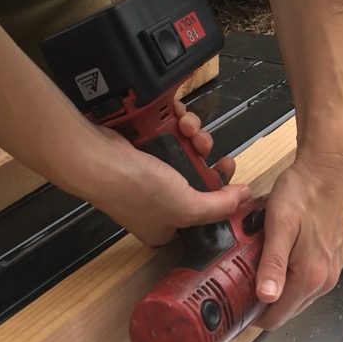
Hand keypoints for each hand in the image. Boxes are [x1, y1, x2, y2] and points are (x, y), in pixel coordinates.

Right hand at [92, 102, 250, 246]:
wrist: (98, 157)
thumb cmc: (135, 189)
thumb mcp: (186, 207)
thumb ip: (219, 206)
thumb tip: (243, 197)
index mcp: (168, 225)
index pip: (205, 209)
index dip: (221, 189)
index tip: (226, 170)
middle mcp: (161, 200)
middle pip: (200, 173)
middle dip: (206, 153)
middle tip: (203, 144)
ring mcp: (152, 171)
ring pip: (189, 148)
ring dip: (193, 133)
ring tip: (187, 127)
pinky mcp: (146, 146)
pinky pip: (173, 132)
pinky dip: (178, 121)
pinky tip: (177, 116)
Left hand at [252, 148, 342, 330]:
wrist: (329, 167)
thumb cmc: (303, 191)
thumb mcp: (281, 224)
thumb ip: (274, 263)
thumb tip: (266, 298)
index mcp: (311, 275)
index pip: (277, 318)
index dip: (252, 315)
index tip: (233, 303)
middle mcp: (325, 279)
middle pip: (287, 309)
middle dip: (264, 300)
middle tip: (240, 279)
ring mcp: (332, 269)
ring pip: (297, 295)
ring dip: (277, 287)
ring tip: (258, 264)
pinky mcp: (334, 258)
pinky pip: (308, 280)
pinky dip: (291, 275)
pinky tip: (279, 255)